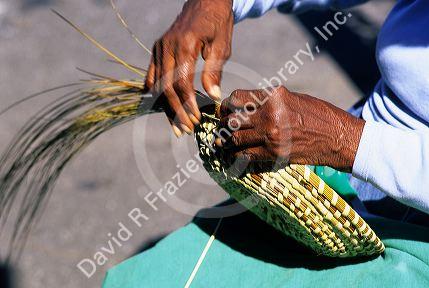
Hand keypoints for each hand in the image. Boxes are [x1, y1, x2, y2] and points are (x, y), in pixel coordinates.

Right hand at [145, 0, 233, 136]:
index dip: (187, 104)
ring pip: (157, 85)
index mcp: (185, 45)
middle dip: (176, 111)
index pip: (181, 82)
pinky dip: (155, 94)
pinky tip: (163, 108)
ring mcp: (159, 48)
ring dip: (165, 108)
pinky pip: (151, 76)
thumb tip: (213, 97)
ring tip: (175, 126)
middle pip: (165, 87)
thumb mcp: (222, 45)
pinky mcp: (156, 49)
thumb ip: (214, 71)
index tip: (196, 120)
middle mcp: (167, 47)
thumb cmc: (217, 23)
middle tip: (186, 130)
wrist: (204, 1)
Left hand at [217, 86, 364, 171]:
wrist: (338, 137)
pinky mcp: (274, 153)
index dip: (227, 105)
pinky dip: (238, 155)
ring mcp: (270, 135)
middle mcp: (269, 114)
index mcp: (273, 96)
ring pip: (235, 138)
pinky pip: (246, 155)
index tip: (225, 110)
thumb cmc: (318, 114)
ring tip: (225, 142)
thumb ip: (269, 101)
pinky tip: (236, 154)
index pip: (237, 98)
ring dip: (228, 141)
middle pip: (232, 119)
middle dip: (224, 125)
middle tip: (222, 128)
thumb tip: (247, 106)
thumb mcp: (293, 98)